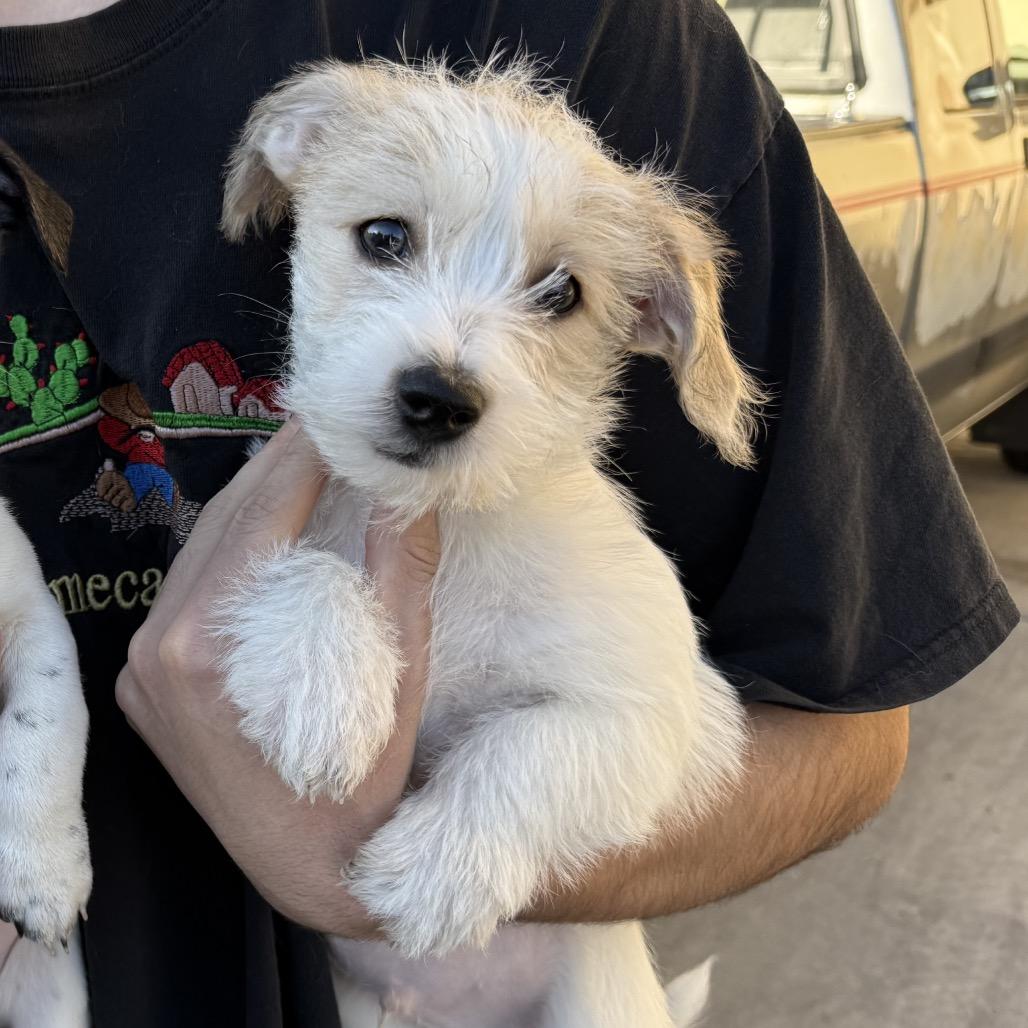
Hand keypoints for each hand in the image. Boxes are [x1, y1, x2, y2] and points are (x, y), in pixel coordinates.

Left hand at [115, 420, 438, 933]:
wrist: (314, 864)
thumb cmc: (368, 771)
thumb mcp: (400, 664)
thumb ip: (399, 565)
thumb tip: (408, 483)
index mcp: (214, 638)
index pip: (265, 510)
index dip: (306, 452)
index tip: (337, 409)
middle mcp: (162, 646)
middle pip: (226, 520)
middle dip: (279, 465)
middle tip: (326, 422)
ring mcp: (143, 666)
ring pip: (201, 549)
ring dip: (253, 500)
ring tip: (303, 461)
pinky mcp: (143, 684)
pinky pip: (187, 590)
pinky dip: (230, 548)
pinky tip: (266, 527)